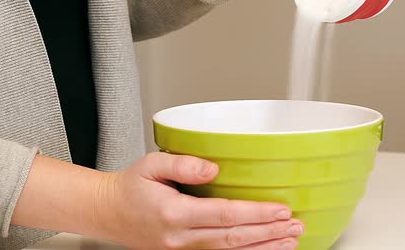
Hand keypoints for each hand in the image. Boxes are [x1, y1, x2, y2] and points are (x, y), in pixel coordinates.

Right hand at [101, 152, 304, 248]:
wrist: (109, 213)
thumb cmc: (130, 187)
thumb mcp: (149, 165)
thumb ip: (181, 164)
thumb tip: (213, 169)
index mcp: (174, 212)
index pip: (225, 215)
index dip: (256, 214)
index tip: (282, 210)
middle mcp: (180, 238)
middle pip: (233, 240)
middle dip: (269, 234)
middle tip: (296, 227)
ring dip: (263, 249)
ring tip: (290, 242)